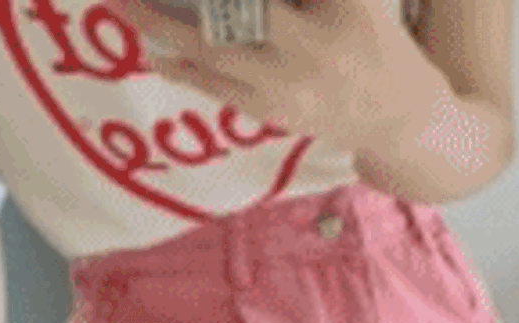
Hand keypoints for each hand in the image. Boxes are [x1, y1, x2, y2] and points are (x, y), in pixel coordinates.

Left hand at [105, 0, 433, 157]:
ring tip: (124, 7)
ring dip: (164, 31)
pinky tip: (156, 51)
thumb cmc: (375, 36)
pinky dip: (185, 67)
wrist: (394, 116)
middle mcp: (308, 52)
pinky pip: (218, 88)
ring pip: (214, 56)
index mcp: (337, 12)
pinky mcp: (273, 113)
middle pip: (231, 17)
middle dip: (178, 8)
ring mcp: (285, 89)